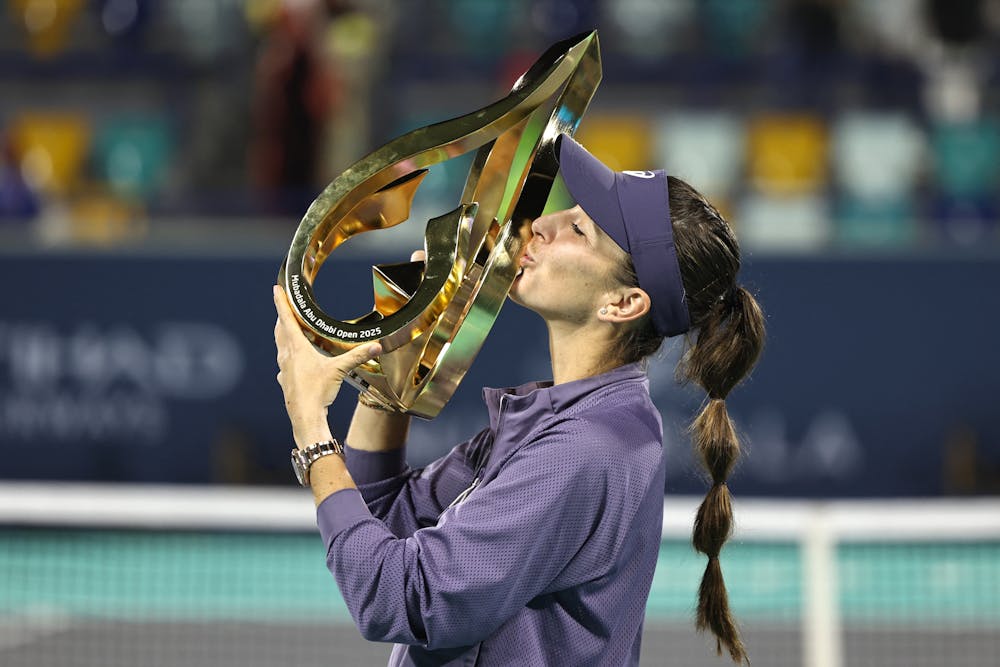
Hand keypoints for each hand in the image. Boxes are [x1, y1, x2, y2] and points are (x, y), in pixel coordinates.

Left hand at [272, 285, 380, 442]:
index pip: (286, 318)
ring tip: (293, 328)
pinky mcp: (285, 379)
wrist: (305, 417)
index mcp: (296, 348)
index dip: (280, 302)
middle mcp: (286, 355)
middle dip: (283, 315)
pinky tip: (296, 359)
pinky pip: (285, 360)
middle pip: (281, 329)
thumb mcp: (339, 370)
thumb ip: (357, 356)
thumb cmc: (318, 392)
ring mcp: (284, 368)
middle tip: (287, 305)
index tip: (275, 288)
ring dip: (285, 333)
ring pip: (281, 344)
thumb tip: (376, 345)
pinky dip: (289, 352)